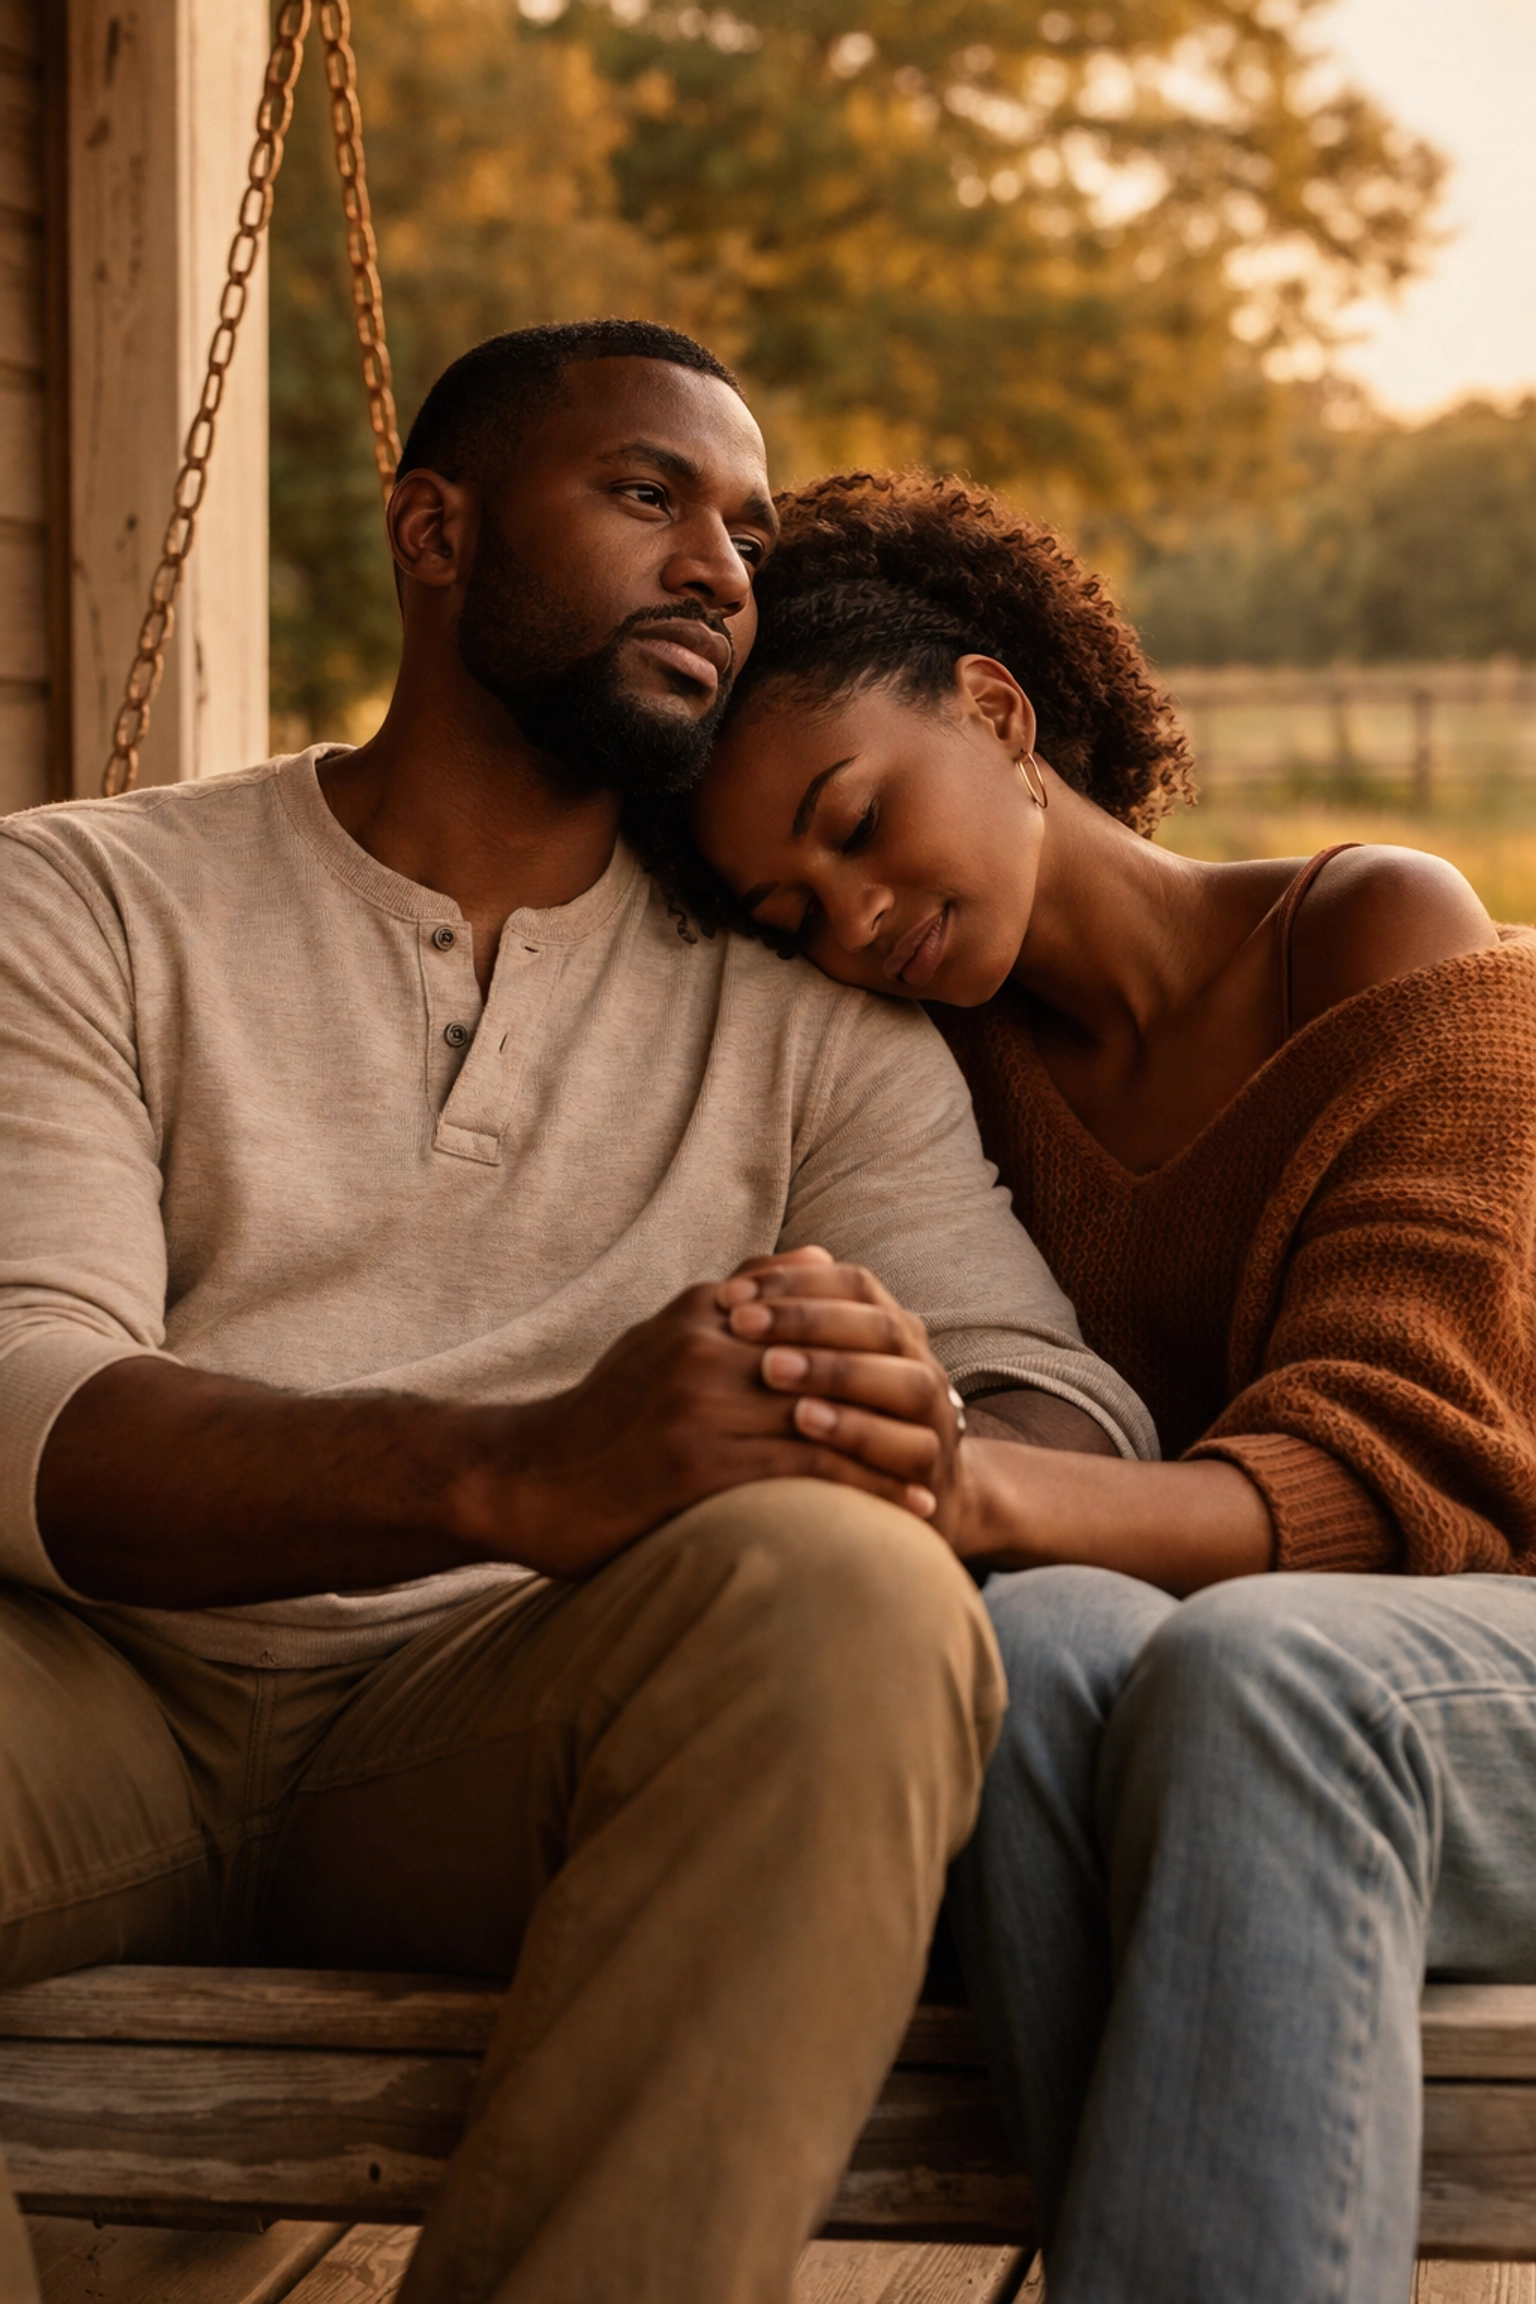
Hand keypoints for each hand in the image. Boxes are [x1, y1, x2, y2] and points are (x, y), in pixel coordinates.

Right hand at [459, 1257, 946, 1578]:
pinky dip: (865, 1491)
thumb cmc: (602, 1416)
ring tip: (940, 1472)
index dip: (871, 1346)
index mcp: (704, 1314)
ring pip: (824, 1420)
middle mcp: (707, 1351)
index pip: (813, 1316)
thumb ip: (739, 1295)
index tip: (922, 1370)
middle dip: (891, 1397)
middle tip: (950, 1424)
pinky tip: (904, 1512)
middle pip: (828, 1366)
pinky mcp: (696, 1469)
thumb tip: (820, 1258)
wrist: (524, 1479)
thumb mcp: (664, 1334)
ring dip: (891, 1449)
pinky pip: (803, 1475)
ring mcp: (701, 1409)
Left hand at [716, 1248, 971, 1536]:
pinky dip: (858, 1431)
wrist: (890, 1506)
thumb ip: (776, 1332)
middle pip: (879, 1326)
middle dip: (808, 1321)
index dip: (795, 1284)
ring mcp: (932, 1415)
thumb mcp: (802, 1375)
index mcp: (890, 1330)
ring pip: (906, 1381)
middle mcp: (920, 1363)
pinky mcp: (931, 1468)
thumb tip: (732, 1287)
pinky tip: (805, 1422)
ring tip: (770, 1370)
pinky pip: (909, 1446)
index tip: (728, 1296)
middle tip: (739, 1323)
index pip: (854, 1286)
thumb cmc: (830, 1427)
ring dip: (837, 1371)